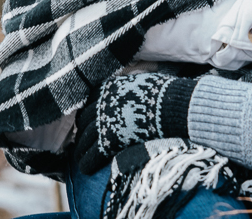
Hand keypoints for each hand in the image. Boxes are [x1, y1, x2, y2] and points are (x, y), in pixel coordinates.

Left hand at [73, 72, 196, 174]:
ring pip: (84, 140)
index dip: (88, 115)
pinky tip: (86, 169)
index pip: (89, 103)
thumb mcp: (140, 82)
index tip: (89, 123)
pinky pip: (91, 156)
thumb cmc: (162, 94)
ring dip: (82, 150)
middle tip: (83, 143)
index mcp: (108, 88)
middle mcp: (101, 104)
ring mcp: (103, 123)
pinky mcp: (108, 141)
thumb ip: (126, 88)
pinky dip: (86, 163)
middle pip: (84, 122)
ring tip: (81, 158)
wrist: (171, 106)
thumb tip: (129, 90)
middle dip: (83, 133)